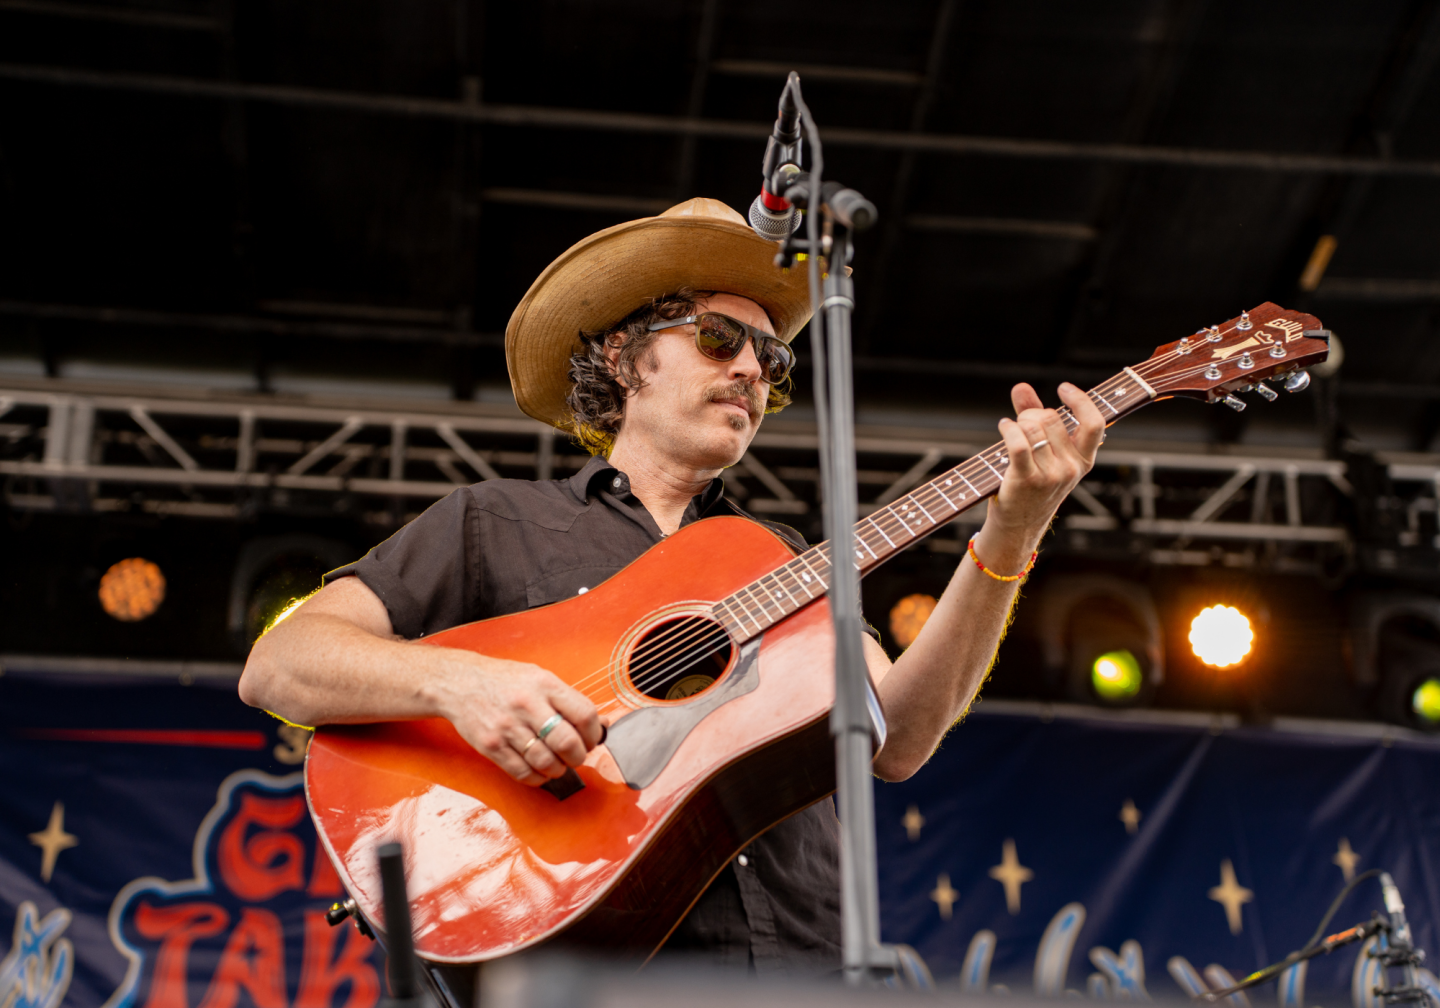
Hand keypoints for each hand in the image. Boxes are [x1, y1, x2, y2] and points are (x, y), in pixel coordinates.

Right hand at [432, 651, 606, 786]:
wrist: (460, 683)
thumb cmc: (503, 680)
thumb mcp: (539, 678)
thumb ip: (568, 700)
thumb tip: (602, 724)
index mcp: (544, 685)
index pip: (584, 714)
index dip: (593, 734)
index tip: (591, 740)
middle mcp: (527, 705)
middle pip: (567, 743)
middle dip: (578, 756)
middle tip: (575, 756)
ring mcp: (508, 727)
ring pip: (546, 762)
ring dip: (558, 770)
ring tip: (558, 765)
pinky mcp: (492, 746)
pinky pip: (522, 772)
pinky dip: (537, 778)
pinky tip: (540, 771)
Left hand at [983, 381, 1104, 560]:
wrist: (1018, 524)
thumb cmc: (1031, 484)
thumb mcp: (1044, 453)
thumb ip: (1035, 417)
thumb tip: (1021, 386)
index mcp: (1083, 461)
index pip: (1094, 423)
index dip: (1081, 401)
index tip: (1063, 388)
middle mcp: (1071, 468)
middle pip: (1051, 418)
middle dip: (1031, 413)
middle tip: (1021, 422)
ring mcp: (1051, 476)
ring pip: (1032, 427)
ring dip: (1016, 423)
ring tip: (1010, 430)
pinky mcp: (1027, 480)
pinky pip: (1018, 442)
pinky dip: (1008, 429)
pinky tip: (1004, 426)